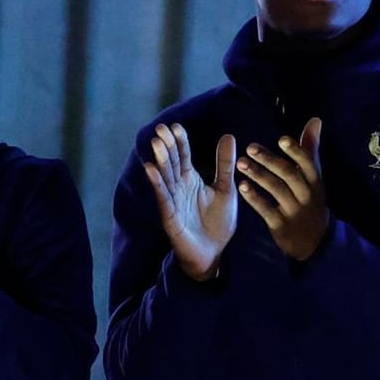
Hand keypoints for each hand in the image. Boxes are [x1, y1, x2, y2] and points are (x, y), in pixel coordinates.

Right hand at [144, 124, 236, 280]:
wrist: (214, 253)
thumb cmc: (217, 222)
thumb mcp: (225, 189)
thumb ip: (225, 164)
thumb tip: (228, 135)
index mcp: (191, 179)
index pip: (183, 156)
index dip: (180, 142)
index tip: (176, 126)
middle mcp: (179, 188)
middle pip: (171, 163)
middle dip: (167, 146)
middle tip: (161, 128)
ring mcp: (172, 201)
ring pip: (165, 177)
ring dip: (160, 160)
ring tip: (156, 143)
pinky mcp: (170, 217)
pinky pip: (163, 198)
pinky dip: (157, 184)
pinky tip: (150, 169)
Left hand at [237, 118, 328, 260]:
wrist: (316, 243)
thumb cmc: (311, 201)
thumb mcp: (314, 178)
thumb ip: (310, 149)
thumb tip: (315, 120)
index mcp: (314, 181)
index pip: (307, 163)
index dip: (295, 151)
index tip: (281, 139)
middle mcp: (306, 194)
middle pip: (289, 175)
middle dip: (270, 160)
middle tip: (250, 147)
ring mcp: (293, 211)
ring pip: (276, 190)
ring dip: (258, 175)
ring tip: (241, 163)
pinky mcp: (281, 225)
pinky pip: (266, 210)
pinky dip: (255, 198)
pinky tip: (242, 186)